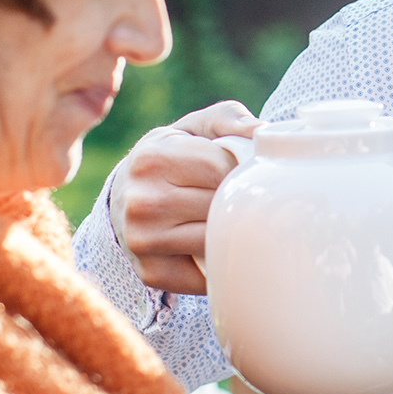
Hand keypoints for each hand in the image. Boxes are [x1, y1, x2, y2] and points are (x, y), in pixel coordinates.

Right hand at [109, 101, 260, 293]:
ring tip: (223, 217)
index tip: (231, 171)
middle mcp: (141, 201)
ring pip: (214, 240)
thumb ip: (231, 119)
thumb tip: (264, 131)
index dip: (237, 170)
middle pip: (218, 206)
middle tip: (230, 196)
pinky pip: (207, 274)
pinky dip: (220, 262)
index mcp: (152, 159)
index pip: (220, 169)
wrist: (128, 196)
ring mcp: (142, 240)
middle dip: (235, 201)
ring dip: (229, 231)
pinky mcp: (151, 272)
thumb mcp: (197, 127)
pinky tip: (212, 245)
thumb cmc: (177, 156)